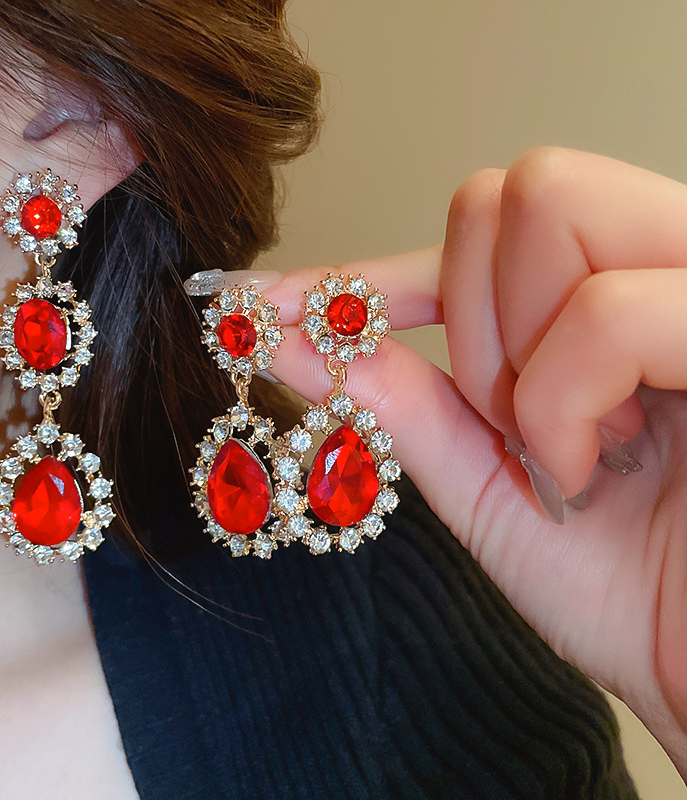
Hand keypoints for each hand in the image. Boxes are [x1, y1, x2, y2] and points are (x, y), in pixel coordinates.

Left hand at [264, 147, 686, 775]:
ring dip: (514, 354)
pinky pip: (610, 312)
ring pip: (551, 203)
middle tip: (508, 424)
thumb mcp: (486, 486)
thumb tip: (287, 337)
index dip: (365, 272)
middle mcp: (664, 263)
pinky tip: (594, 466)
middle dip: (469, 317)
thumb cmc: (627, 587)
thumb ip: (399, 401)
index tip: (266, 304)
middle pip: (510, 188)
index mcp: (605, 299)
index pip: (473, 231)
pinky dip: (563, 399)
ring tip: (570, 449)